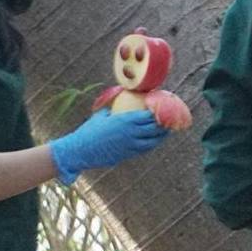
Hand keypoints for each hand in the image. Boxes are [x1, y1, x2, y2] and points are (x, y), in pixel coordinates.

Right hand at [49, 110, 166, 184]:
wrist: (80, 150)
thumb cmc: (89, 130)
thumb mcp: (102, 114)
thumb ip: (113, 106)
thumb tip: (119, 95)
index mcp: (126, 120)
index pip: (149, 115)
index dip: (159, 112)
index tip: (165, 108)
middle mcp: (131, 133)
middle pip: (155, 128)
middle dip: (165, 124)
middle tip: (171, 120)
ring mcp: (130, 145)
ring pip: (152, 141)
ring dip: (161, 136)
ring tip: (166, 132)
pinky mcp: (127, 155)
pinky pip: (144, 149)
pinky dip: (151, 144)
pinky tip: (154, 142)